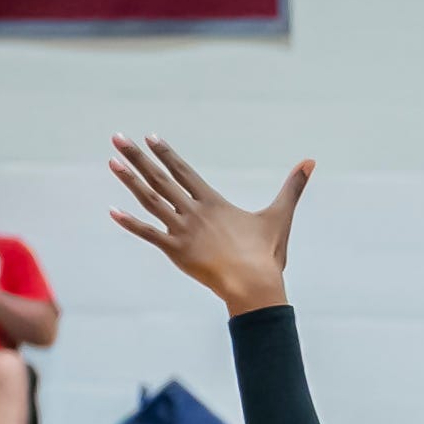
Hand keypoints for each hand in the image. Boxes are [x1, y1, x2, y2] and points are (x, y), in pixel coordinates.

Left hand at [103, 136, 309, 312]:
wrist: (255, 285)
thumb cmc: (267, 254)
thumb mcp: (280, 217)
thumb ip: (292, 187)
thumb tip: (311, 162)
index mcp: (213, 202)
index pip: (184, 171)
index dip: (166, 153)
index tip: (150, 137)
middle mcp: (194, 212)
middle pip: (161, 178)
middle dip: (138, 156)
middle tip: (118, 138)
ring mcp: (182, 231)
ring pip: (150, 200)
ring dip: (130, 180)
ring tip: (112, 161)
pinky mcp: (176, 252)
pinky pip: (149, 234)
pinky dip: (130, 223)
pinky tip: (113, 211)